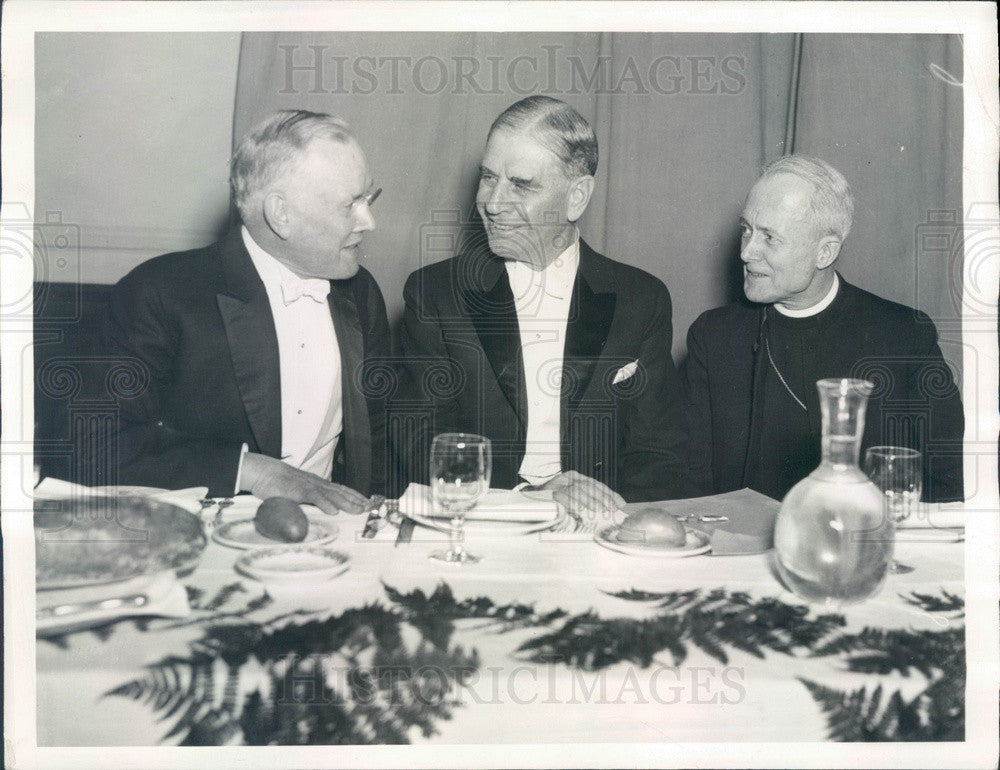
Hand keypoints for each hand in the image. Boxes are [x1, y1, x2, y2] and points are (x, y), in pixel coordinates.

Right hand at [240, 452, 368, 514]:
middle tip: (370, 508)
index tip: (366, 503)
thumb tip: (317, 510)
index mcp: (317, 484)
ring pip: (332, 495)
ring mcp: (309, 486)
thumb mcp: (297, 492)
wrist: (263, 471)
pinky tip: (333, 511)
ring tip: (359, 510)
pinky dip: (325, 504)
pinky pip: (314, 497)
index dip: (354, 496)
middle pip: (341, 492)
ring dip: (347, 503)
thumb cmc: (278, 483)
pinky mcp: (299, 490)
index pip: (341, 489)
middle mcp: (317, 483)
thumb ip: (308, 500)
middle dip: (356, 500)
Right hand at [539, 471, 625, 524]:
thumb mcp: (570, 498)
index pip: (596, 484)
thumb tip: (607, 509)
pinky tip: (582, 510)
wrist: (528, 500)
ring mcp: (558, 484)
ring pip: (579, 490)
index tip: (620, 503)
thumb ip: (586, 500)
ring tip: (599, 511)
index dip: (610, 493)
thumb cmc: (551, 502)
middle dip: (603, 498)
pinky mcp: (550, 492)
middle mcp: (567, 478)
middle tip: (611, 510)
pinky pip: (565, 497)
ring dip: (591, 502)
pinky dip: (575, 504)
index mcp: (574, 477)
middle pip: (590, 486)